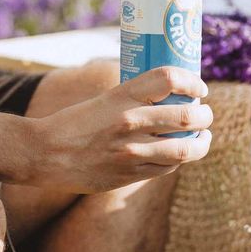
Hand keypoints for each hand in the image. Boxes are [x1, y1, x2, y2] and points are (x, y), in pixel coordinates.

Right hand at [26, 67, 212, 191]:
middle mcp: (130, 120)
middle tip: (205, 113)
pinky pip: (167, 167)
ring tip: (203, 137)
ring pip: (184, 148)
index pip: (170, 78)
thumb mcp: (107, 99)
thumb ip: (137, 99)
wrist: (45, 153)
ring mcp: (131, 150)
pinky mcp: (129, 173)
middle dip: (204, 115)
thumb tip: (173, 96)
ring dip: (201, 142)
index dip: (192, 82)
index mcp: (124, 94)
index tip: (199, 88)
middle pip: (186, 115)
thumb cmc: (77, 122)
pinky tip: (180, 153)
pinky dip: (180, 159)